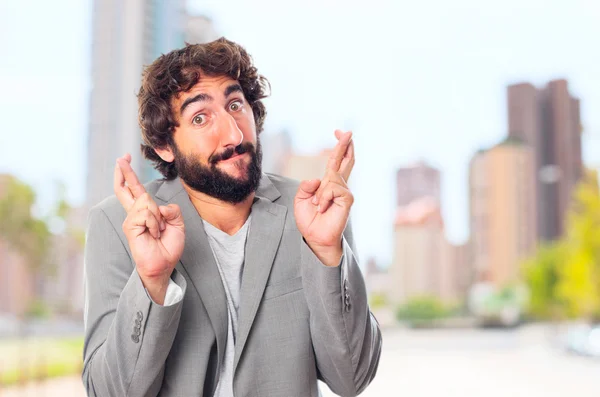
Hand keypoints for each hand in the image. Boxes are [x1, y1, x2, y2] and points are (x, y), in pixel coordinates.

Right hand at [114, 153, 184, 303]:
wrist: (164, 264)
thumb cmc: (169, 246)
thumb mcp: (178, 224)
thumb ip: (172, 210)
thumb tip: (158, 206)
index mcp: (145, 211)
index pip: (135, 189)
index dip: (129, 174)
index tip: (124, 158)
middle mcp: (135, 213)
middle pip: (125, 188)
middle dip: (124, 171)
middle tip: (121, 158)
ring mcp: (131, 219)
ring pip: (146, 202)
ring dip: (159, 217)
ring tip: (158, 231)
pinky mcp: (130, 226)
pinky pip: (146, 214)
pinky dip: (155, 224)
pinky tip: (154, 234)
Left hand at [294, 130, 354, 266]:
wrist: (315, 238)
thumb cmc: (309, 221)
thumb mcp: (300, 200)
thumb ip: (306, 186)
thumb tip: (318, 179)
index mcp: (329, 184)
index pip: (336, 161)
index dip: (339, 146)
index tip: (338, 132)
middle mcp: (339, 186)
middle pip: (346, 160)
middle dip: (345, 145)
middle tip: (348, 131)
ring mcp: (345, 192)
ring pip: (330, 178)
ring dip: (319, 193)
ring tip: (317, 206)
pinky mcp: (347, 199)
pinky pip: (332, 189)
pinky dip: (323, 198)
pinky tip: (322, 208)